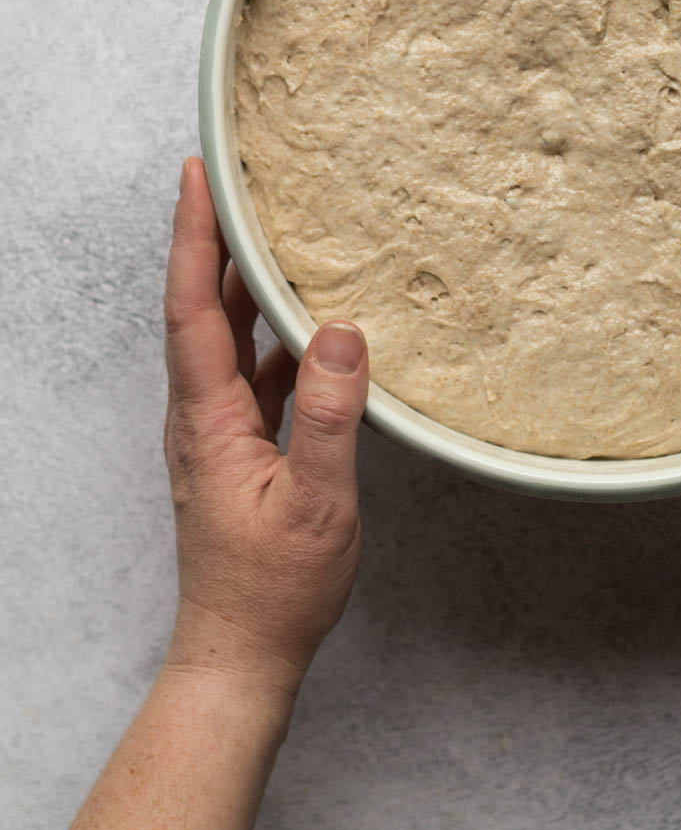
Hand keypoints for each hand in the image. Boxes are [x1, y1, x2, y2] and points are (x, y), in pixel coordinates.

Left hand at [162, 158, 369, 698]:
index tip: (197, 175)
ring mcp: (216, 430)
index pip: (193, 306)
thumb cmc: (273, 589)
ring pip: (226, 336)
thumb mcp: (315, 503)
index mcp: (207, 417)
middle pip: (202, 307)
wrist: (240, 654)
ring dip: (244, 282)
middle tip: (237, 177)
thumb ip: (328, 416)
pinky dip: (273, 331)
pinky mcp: (238, 447)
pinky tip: (310, 321)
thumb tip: (339, 331)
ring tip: (274, 230)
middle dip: (215, 238)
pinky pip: (251, 369)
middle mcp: (200, 414)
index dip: (195, 236)